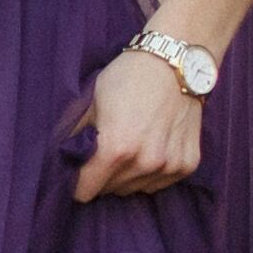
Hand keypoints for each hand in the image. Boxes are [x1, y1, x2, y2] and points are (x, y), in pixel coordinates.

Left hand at [72, 48, 203, 201]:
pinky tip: (152, 148)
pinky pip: (159, 183)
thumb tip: (63, 157)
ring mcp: (169, 165)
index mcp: (115, 148)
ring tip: (132, 147)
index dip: (77, 181)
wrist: (176, 63)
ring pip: (134, 189)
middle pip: (109, 190)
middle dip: (103, 175)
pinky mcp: (188, 164)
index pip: (85, 190)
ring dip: (128, 175)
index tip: (79, 170)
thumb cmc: (129, 77)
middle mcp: (145, 162)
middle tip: (107, 150)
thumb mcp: (92, 101)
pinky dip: (152, 172)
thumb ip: (77, 135)